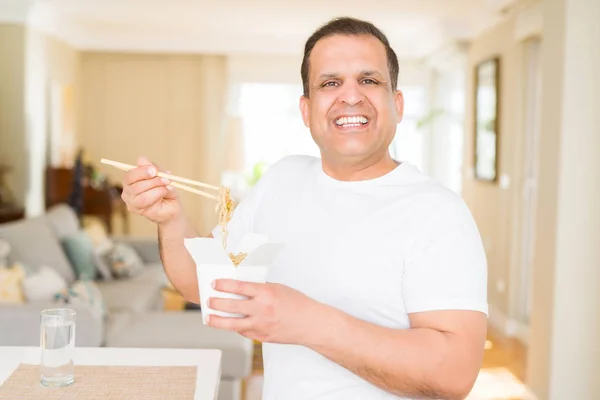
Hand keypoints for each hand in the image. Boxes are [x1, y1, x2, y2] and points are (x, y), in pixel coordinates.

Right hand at [121, 157, 181, 224]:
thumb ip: (153, 168)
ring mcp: (131, 201)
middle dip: (151, 179)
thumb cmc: (166, 191)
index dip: (141, 171)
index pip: (130, 174)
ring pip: (139, 191)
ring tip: (167, 185)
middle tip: (165, 179)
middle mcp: (127, 191)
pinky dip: (158, 194)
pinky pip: (145, 200)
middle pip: (133, 183)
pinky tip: (165, 192)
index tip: (154, 170)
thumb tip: (141, 160)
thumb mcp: (162, 176)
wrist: (173, 208)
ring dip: (156, 186)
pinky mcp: (137, 209)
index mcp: (131, 180)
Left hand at [207, 280, 321, 344]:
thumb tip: (243, 288)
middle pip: (231, 306)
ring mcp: (260, 325)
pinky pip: (244, 332)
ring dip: (217, 320)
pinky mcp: (262, 337)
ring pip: (232, 324)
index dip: (223, 285)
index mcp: (266, 293)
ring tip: (209, 318)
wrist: (310, 324)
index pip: (239, 287)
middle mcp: (261, 309)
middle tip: (209, 301)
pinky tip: (230, 324)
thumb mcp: (279, 288)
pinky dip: (236, 328)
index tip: (215, 284)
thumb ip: (261, 288)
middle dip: (216, 303)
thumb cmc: (298, 304)